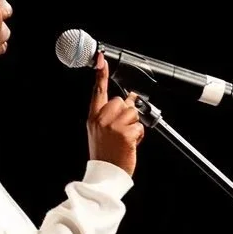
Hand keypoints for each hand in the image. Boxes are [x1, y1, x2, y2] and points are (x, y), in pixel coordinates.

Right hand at [86, 52, 144, 173]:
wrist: (106, 174)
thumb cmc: (105, 154)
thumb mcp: (99, 132)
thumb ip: (109, 116)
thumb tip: (128, 101)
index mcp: (93, 118)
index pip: (97, 91)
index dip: (100, 74)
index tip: (101, 59)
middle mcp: (101, 119)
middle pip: (122, 101)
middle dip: (128, 113)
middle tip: (124, 129)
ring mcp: (113, 126)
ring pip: (133, 112)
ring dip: (135, 125)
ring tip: (127, 138)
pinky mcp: (125, 133)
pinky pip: (140, 126)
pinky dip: (139, 136)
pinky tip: (131, 144)